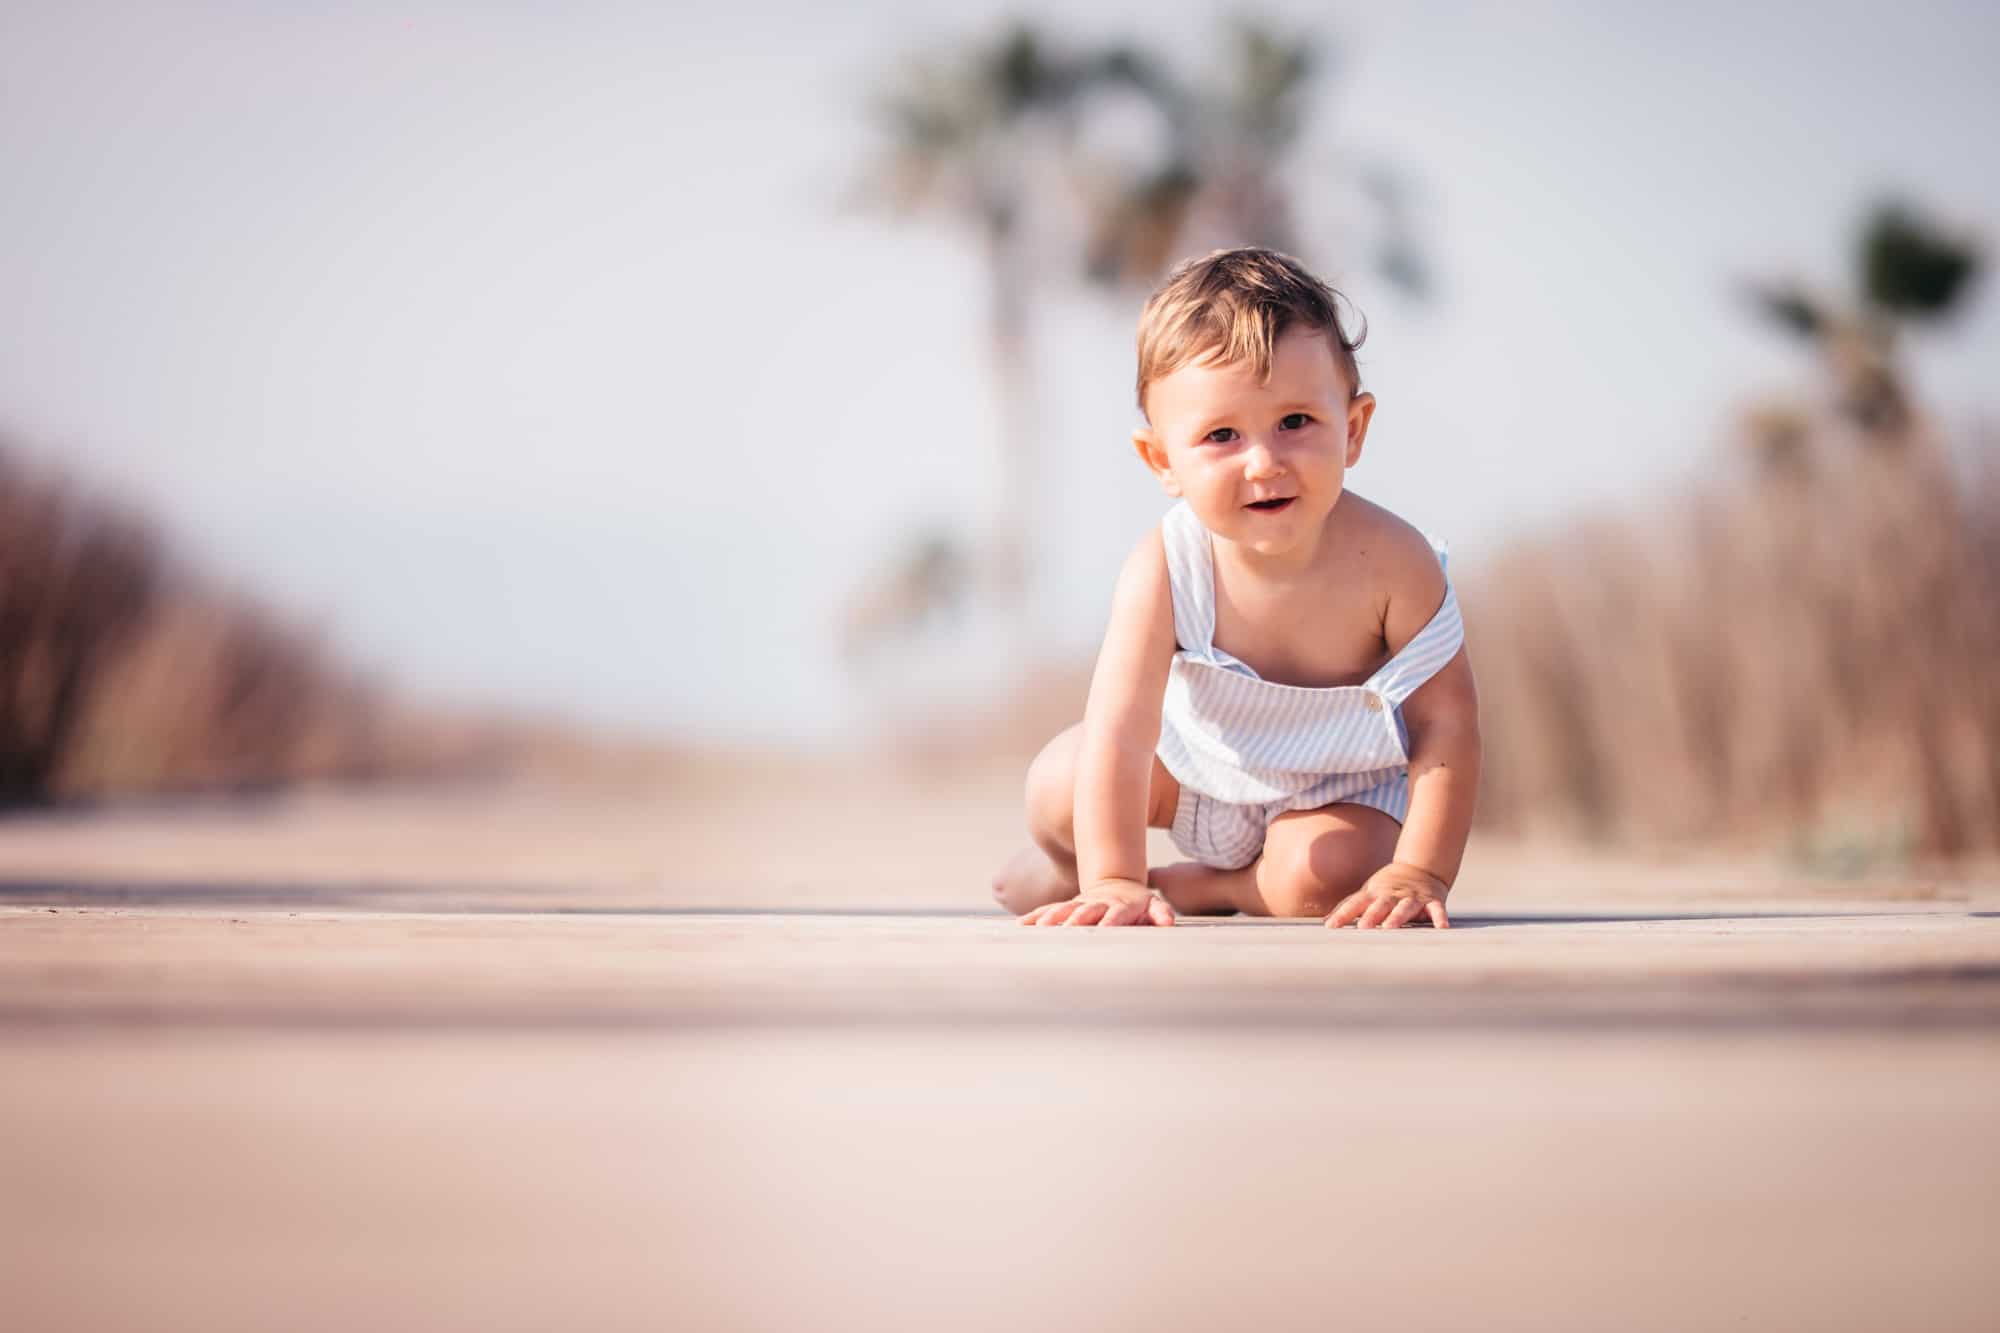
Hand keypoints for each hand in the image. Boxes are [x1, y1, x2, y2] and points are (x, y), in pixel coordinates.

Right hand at [1019, 878, 1175, 927]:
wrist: (1116, 884)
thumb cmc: (1138, 902)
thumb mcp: (1153, 905)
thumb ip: (1160, 913)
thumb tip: (1168, 923)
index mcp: (1119, 906)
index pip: (1114, 915)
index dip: (1109, 922)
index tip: (1102, 930)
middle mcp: (1097, 904)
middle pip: (1085, 912)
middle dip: (1074, 921)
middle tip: (1063, 932)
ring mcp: (1080, 904)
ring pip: (1064, 910)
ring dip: (1051, 918)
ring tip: (1038, 928)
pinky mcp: (1067, 907)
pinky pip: (1049, 911)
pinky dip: (1036, 917)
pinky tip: (1021, 926)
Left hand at [1325, 861, 1450, 929]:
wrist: (1420, 868)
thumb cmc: (1387, 887)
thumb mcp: (1366, 893)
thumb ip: (1347, 907)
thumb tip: (1324, 921)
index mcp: (1374, 894)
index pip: (1355, 903)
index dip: (1343, 914)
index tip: (1331, 926)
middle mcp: (1392, 895)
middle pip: (1380, 905)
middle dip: (1371, 916)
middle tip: (1363, 928)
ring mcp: (1412, 897)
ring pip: (1405, 907)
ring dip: (1398, 917)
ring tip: (1391, 927)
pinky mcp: (1432, 900)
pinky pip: (1436, 909)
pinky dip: (1439, 918)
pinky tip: (1441, 927)